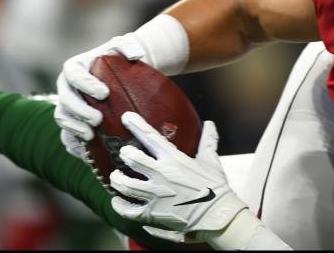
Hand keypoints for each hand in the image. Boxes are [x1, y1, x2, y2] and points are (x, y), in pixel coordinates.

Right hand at [54, 34, 147, 158]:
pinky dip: (74, 144)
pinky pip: (66, 135)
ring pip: (62, 118)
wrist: (119, 72)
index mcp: (73, 68)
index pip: (75, 76)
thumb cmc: (119, 58)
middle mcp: (65, 87)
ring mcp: (66, 105)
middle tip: (98, 119)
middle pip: (65, 100)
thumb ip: (128, 46)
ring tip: (91, 135)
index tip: (105, 93)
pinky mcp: (71, 121)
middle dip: (80, 111)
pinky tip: (86, 152)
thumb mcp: (123, 46)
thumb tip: (136, 55)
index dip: (87, 85)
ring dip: (74, 128)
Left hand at [109, 113, 245, 236]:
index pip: (151, 137)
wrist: (217, 214)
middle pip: (133, 160)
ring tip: (116, 176)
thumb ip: (208, 140)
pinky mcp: (152, 214)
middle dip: (125, 154)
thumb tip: (210, 123)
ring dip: (118, 179)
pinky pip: (128, 210)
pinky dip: (120, 205)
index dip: (136, 125)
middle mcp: (161, 175)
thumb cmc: (214, 187)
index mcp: (174, 159)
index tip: (126, 118)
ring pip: (126, 185)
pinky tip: (117, 201)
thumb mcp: (211, 160)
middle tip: (123, 153)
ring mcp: (155, 195)